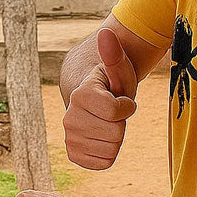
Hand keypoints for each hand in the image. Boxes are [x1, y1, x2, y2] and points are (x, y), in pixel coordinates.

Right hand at [62, 28, 137, 169]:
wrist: (93, 99)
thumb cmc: (111, 82)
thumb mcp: (118, 68)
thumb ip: (114, 53)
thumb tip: (107, 33)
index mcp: (81, 95)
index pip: (117, 112)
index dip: (127, 107)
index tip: (121, 99)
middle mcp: (70, 117)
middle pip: (116, 133)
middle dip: (122, 124)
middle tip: (114, 113)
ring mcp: (70, 137)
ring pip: (111, 149)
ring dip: (116, 138)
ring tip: (108, 123)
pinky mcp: (73, 154)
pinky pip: (103, 163)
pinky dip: (109, 153)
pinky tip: (103, 138)